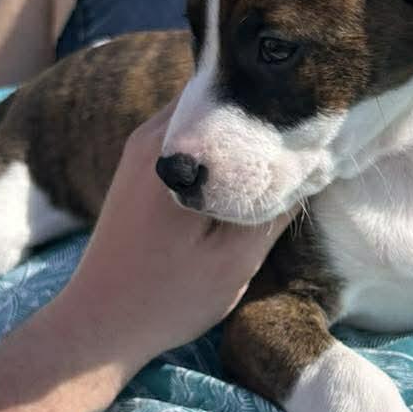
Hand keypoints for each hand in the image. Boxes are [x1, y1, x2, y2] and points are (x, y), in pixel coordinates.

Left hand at [52, 106, 286, 372]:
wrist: (100, 323)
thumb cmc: (168, 298)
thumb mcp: (235, 259)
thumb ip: (274, 208)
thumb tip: (311, 165)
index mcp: (172, 150)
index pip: (235, 88)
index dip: (276, 94)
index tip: (312, 109)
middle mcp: (150, 137)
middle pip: (217, 92)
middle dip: (258, 106)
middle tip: (303, 127)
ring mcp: (139, 149)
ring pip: (201, 114)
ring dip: (236, 127)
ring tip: (277, 146)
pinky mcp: (136, 168)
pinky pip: (185, 137)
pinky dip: (214, 145)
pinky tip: (239, 170)